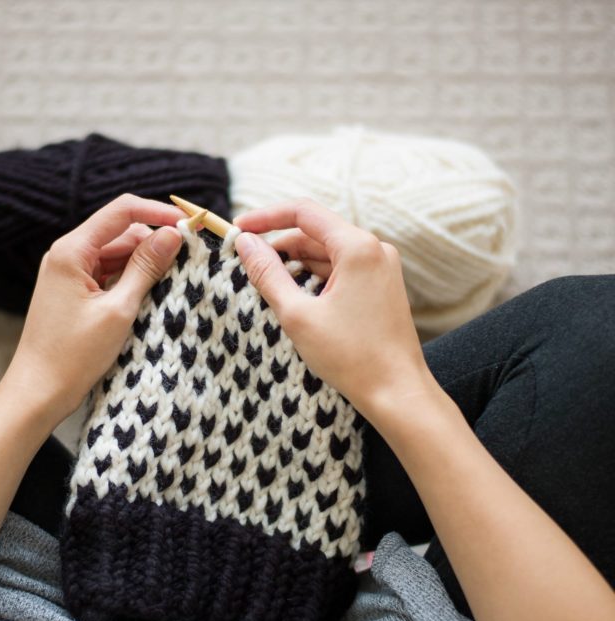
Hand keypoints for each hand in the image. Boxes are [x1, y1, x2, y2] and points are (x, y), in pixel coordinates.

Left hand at [0, 193, 184, 428]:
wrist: (38, 392)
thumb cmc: (73, 356)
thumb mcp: (118, 310)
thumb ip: (146, 268)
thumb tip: (173, 235)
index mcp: (71, 251)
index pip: (121, 211)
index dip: (158, 213)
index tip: (188, 225)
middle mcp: (66, 255)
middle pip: (120, 232)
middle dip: (154, 240)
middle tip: (189, 257)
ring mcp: (68, 274)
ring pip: (116, 253)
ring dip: (144, 262)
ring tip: (174, 278)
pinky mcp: (73, 292)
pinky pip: (108, 273)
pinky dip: (130, 278)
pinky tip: (151, 292)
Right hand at [233, 198, 435, 422]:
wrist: (397, 392)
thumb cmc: (351, 357)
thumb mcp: (298, 314)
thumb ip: (268, 274)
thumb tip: (245, 244)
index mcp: (358, 247)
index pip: (303, 213)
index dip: (266, 217)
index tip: (238, 229)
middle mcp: (375, 249)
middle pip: (315, 233)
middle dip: (279, 247)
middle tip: (247, 266)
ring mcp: (381, 268)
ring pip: (326, 253)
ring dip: (295, 265)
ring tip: (268, 287)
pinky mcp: (380, 287)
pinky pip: (340, 270)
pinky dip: (314, 278)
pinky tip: (296, 299)